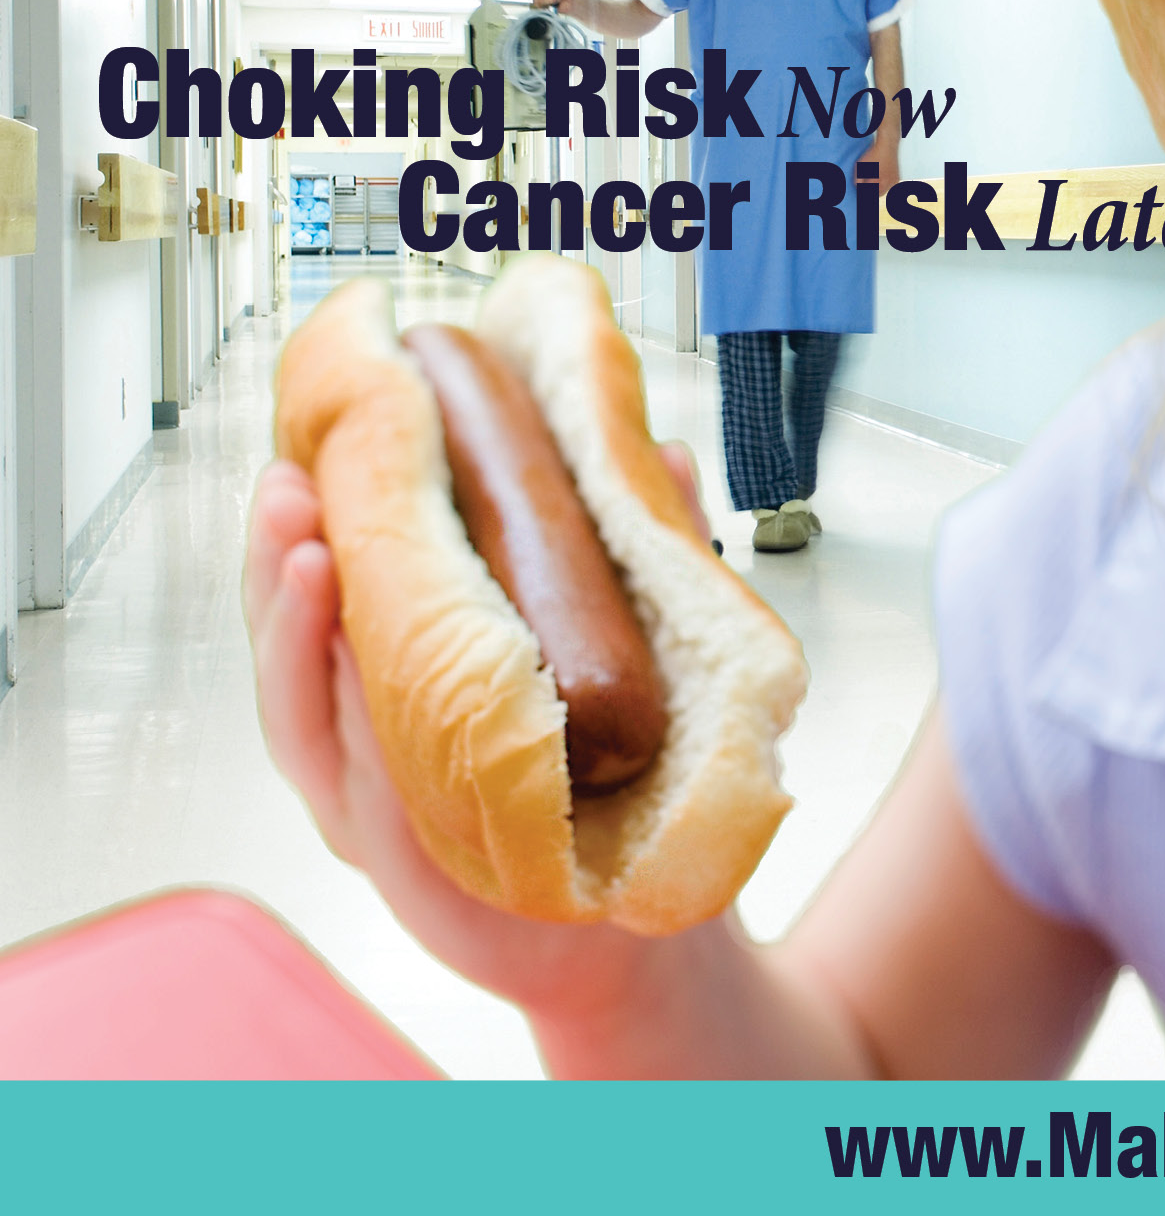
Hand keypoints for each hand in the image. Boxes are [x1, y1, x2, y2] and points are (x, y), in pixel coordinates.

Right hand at [243, 444, 715, 1022]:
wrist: (638, 928)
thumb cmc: (619, 794)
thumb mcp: (640, 661)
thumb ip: (642, 566)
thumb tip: (666, 458)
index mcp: (395, 688)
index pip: (326, 596)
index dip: (307, 526)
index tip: (310, 452)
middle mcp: (365, 749)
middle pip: (292, 650)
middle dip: (281, 567)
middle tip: (293, 494)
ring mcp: (374, 815)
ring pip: (308, 722)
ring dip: (301, 641)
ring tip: (310, 563)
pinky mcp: (406, 878)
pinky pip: (368, 803)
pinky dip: (359, 745)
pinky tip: (355, 688)